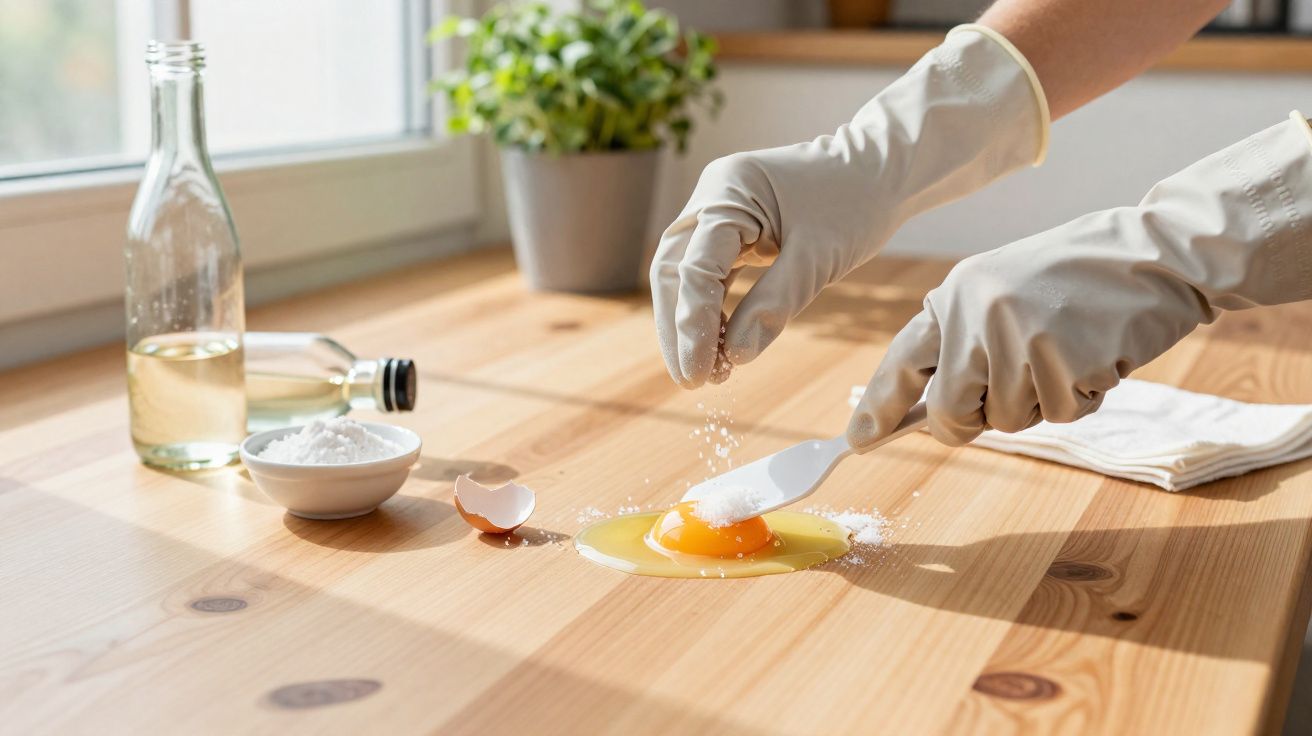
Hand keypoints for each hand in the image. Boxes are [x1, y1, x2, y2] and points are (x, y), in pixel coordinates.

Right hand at [649, 25, 1046, 387]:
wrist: (881, 169)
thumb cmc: (857, 201)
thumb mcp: (819, 257)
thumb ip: (774, 305)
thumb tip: (734, 357)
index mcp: (728, 190)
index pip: (694, 267)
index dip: (692, 326)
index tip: (698, 374)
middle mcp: (712, 196)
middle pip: (673, 270)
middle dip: (680, 328)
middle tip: (693, 381)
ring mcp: (718, 210)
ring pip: (685, 275)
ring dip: (692, 324)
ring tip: (709, 373)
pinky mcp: (731, 228)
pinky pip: (710, 274)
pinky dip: (713, 310)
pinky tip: (723, 347)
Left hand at [849, 113, 1311, 447]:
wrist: (1155, 252)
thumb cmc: (1081, 279)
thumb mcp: (1005, 292)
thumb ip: (968, 342)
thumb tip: (938, 411)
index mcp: (955, 295)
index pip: (904, 359)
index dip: (878, 405)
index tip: (859, 439)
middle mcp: (975, 315)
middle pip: (951, 412)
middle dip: (976, 421)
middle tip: (1017, 391)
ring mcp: (1016, 338)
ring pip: (1010, 420)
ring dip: (1044, 401)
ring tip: (1070, 349)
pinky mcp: (1062, 360)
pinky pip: (1060, 414)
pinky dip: (1083, 397)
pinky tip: (1097, 354)